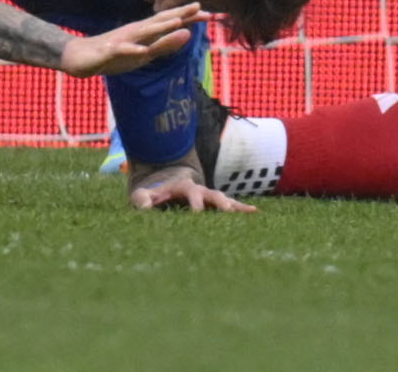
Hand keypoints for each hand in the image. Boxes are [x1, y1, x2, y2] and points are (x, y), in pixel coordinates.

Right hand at [57, 2, 200, 78]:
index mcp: (145, 32)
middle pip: (160, 21)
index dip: (190, 19)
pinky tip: (142, 50)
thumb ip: (165, 45)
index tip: (211, 14)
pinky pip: (122, 50)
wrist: (79, 57)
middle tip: (200, 7)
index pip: (170, 23)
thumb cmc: (114, 55)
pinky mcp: (109, 51)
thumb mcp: (144, 54)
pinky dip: (133, 50)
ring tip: (177, 22)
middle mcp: (135, 31)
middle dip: (180, 14)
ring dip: (160, 27)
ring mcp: (122, 40)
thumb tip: (189, 34)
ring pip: (143, 32)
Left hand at [127, 164, 254, 212]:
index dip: (195, 203)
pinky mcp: (214, 205)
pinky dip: (241, 209)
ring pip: (224, 200)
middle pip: (212, 194)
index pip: (191, 193)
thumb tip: (144, 205)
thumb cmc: (153, 194)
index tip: (197, 213)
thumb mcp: (143, 194)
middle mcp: (200, 190)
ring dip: (235, 206)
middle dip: (219, 202)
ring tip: (250, 212)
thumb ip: (142, 198)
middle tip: (226, 211)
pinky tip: (255, 213)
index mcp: (183, 187)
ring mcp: (209, 196)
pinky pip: (230, 206)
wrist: (165, 185)